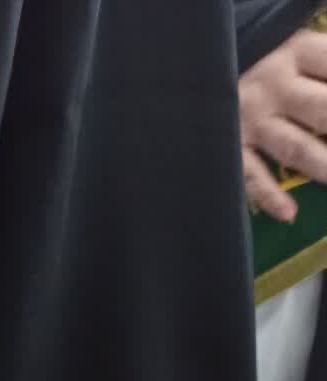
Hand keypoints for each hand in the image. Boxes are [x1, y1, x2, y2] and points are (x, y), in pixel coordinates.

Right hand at [240, 28, 326, 220]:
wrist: (189, 71)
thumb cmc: (253, 58)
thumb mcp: (287, 45)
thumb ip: (321, 61)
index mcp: (295, 51)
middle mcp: (274, 86)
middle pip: (323, 110)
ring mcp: (250, 120)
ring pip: (295, 147)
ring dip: (322, 166)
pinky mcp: (230, 147)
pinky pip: (251, 175)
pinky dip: (269, 196)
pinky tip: (289, 213)